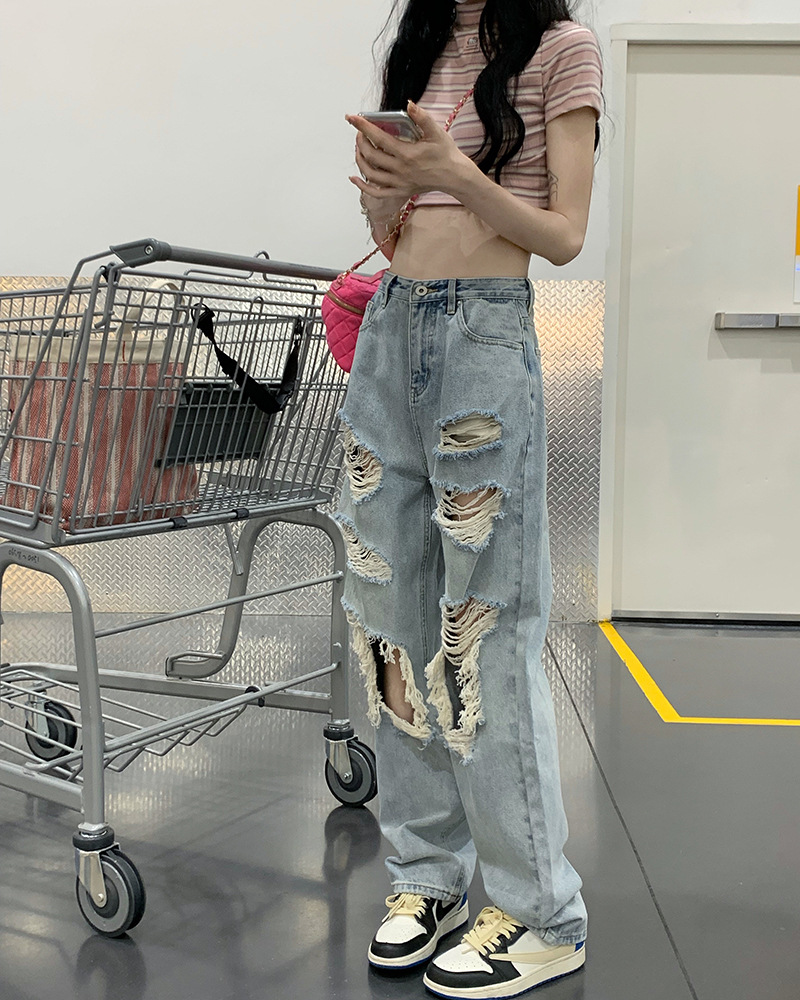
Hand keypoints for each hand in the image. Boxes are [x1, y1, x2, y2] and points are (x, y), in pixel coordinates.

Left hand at [346, 101, 468, 205]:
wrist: (454, 176)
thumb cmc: (445, 153)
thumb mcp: (436, 132)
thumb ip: (422, 117)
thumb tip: (409, 104)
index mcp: (407, 153)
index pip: (378, 137)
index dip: (363, 126)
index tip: (352, 118)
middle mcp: (400, 170)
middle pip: (371, 155)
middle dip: (360, 141)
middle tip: (360, 131)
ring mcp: (398, 183)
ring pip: (370, 174)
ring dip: (360, 160)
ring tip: (359, 148)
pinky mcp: (400, 191)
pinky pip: (377, 193)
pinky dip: (363, 187)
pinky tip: (354, 178)